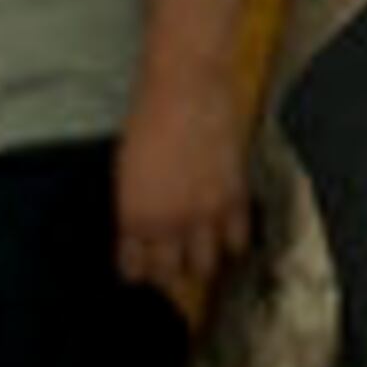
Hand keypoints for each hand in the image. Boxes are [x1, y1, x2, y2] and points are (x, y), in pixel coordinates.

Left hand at [114, 64, 251, 301]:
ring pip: (207, 266)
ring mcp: (205, 215)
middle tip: (174, 265)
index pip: (135, 269)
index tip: (145, 268)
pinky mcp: (235, 199)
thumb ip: (137, 208)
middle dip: (171, 275)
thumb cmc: (147, 121)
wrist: (187, 89)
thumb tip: (143, 229)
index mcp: (134, 217)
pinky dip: (232, 242)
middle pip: (171, 277)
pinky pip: (238, 240)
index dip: (140, 271)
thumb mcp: (128, 172)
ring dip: (202, 263)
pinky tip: (227, 235)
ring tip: (201, 253)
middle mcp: (168, 225)